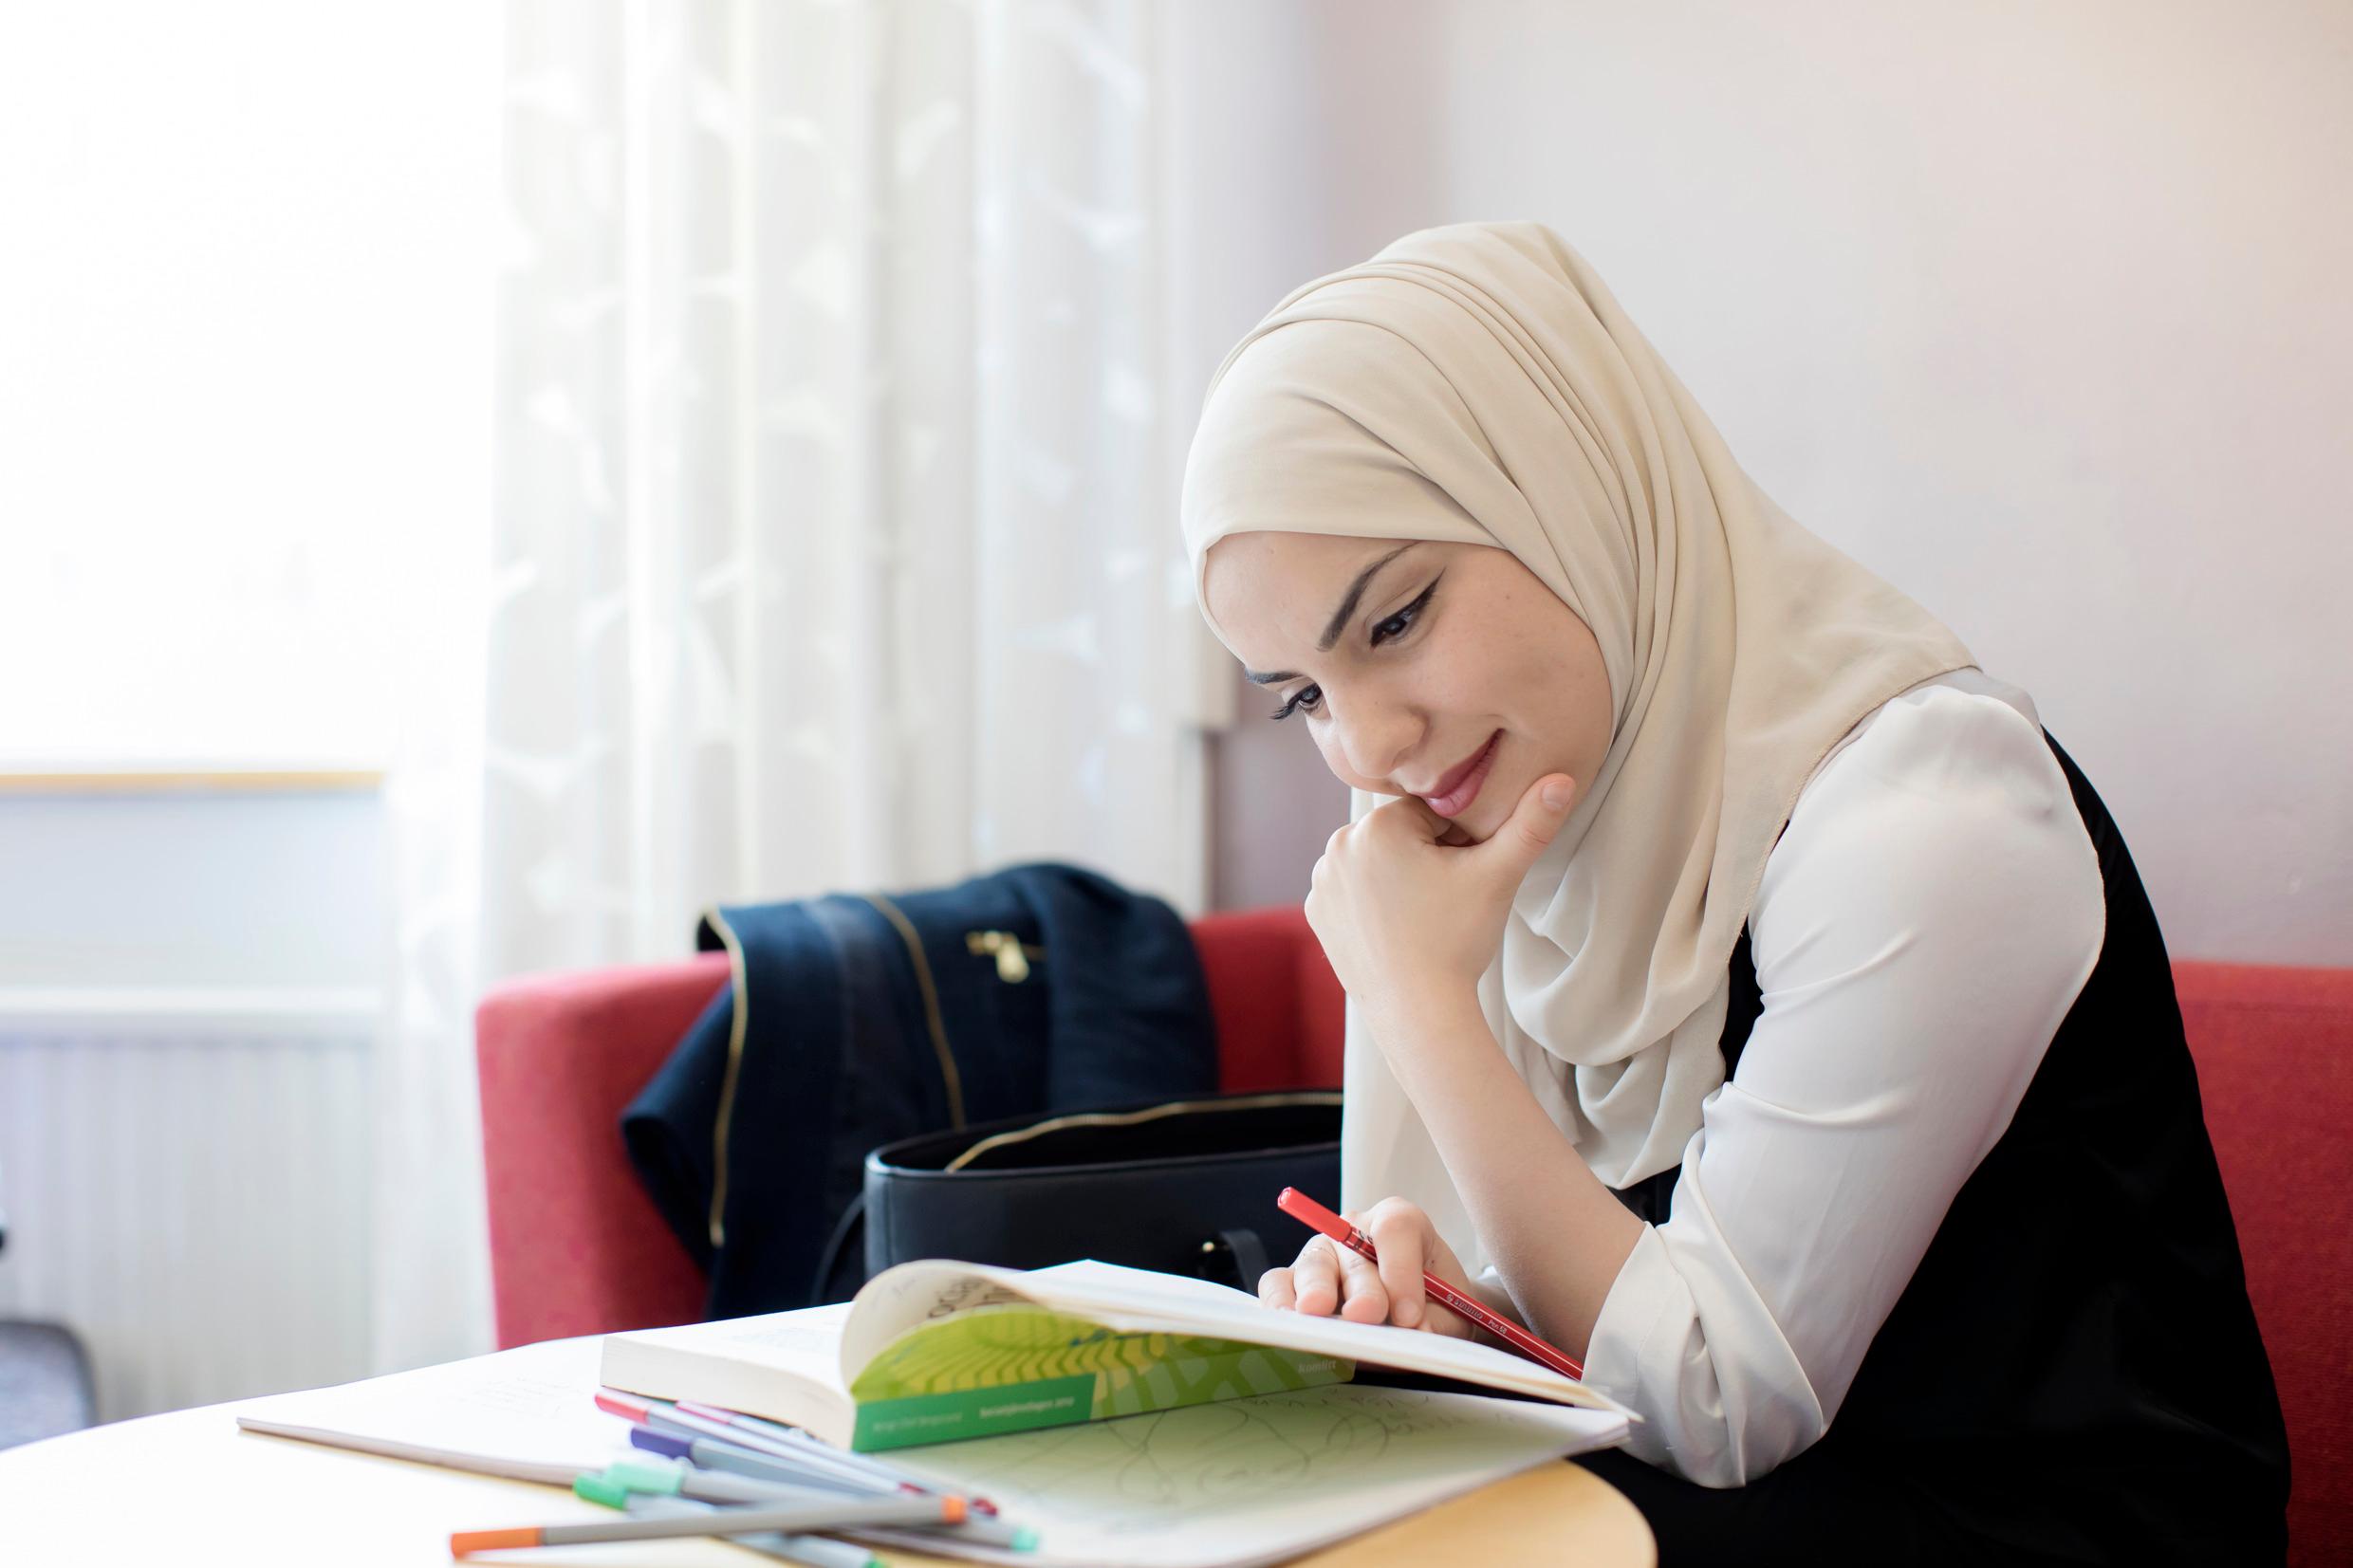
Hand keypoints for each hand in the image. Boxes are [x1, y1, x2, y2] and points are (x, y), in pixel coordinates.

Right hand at [1257, 1197, 1477, 1337]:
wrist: (1423, 1313)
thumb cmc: (1437, 1303)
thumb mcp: (1452, 1311)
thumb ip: (1438, 1321)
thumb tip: (1415, 1332)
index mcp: (1401, 1223)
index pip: (1395, 1230)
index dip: (1400, 1270)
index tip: (1410, 1314)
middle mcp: (1355, 1231)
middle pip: (1350, 1248)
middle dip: (1361, 1286)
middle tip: (1367, 1315)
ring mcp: (1322, 1254)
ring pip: (1312, 1265)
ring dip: (1315, 1293)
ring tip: (1316, 1316)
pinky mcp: (1296, 1282)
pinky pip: (1277, 1284)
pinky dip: (1278, 1303)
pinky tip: (1287, 1326)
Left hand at [1305, 772, 1576, 1038]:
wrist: (1418, 1012)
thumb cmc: (1457, 942)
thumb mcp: (1498, 876)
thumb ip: (1532, 824)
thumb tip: (1563, 779)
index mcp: (1378, 825)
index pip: (1432, 813)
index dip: (1459, 843)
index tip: (1463, 878)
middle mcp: (1339, 844)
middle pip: (1402, 835)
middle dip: (1428, 857)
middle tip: (1446, 901)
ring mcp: (1322, 880)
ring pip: (1379, 861)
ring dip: (1401, 876)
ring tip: (1422, 915)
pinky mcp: (1317, 911)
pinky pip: (1355, 890)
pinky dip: (1375, 901)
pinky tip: (1396, 926)